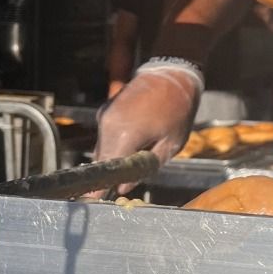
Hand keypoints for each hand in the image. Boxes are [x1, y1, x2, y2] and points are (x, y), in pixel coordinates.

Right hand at [89, 64, 201, 194]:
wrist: (172, 74)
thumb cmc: (177, 109)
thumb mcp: (170, 144)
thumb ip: (146, 168)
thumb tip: (125, 187)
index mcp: (124, 134)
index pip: (107, 167)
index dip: (101, 186)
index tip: (95, 199)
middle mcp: (108, 124)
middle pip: (102, 159)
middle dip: (113, 171)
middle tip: (128, 179)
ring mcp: (105, 115)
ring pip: (103, 147)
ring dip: (116, 155)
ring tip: (140, 151)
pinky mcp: (107, 110)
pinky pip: (106, 134)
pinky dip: (116, 142)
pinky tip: (136, 138)